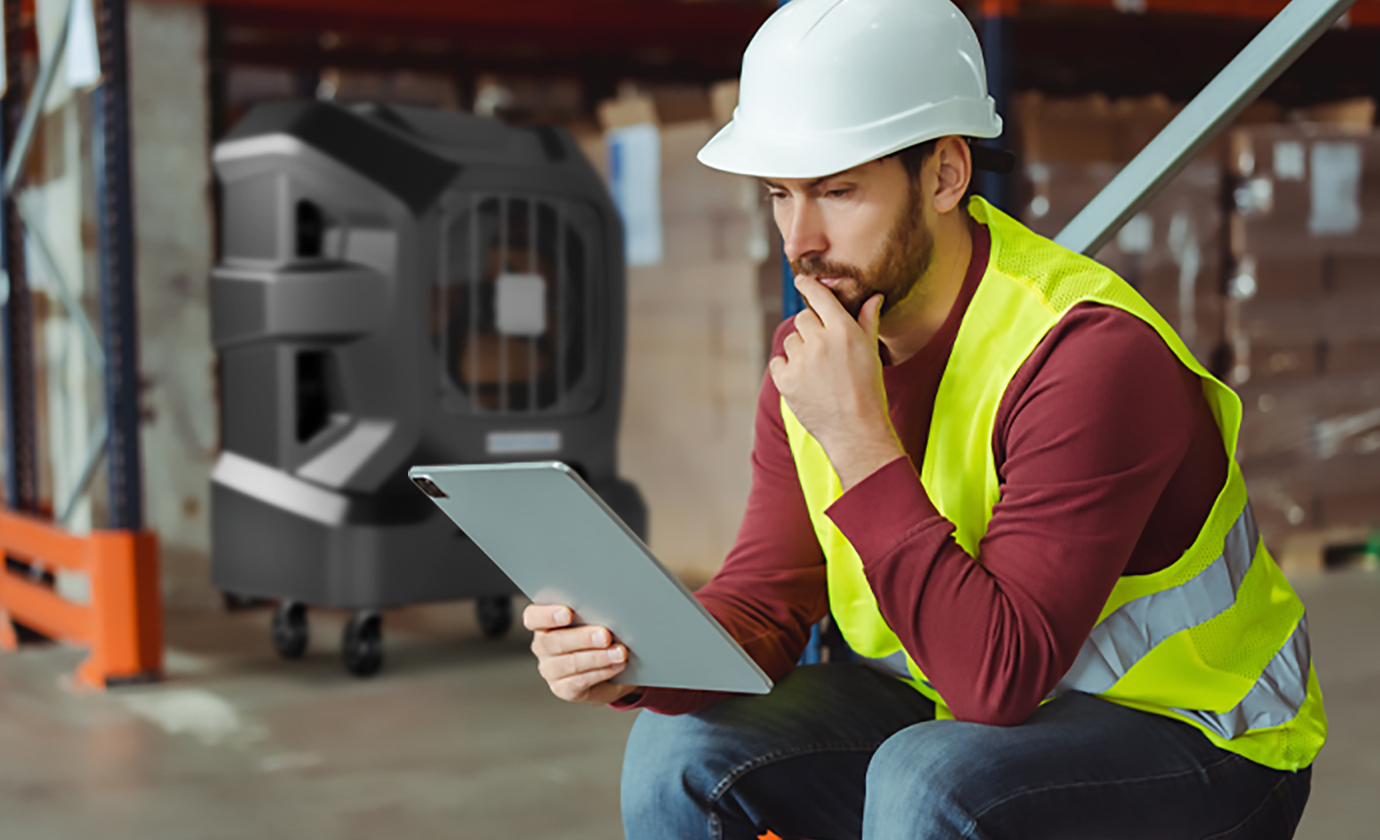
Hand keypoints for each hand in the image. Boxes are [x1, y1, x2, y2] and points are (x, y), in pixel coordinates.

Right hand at [524, 603, 641, 704]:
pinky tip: (616, 665)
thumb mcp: (592, 621)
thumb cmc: (596, 637)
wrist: (606, 670)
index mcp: (543, 623)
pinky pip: (580, 681)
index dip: (547, 615)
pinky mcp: (562, 688)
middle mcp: (542, 646)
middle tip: (605, 636)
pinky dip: (602, 672)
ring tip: (619, 652)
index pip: (533, 617)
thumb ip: (591, 614)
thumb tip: (607, 608)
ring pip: (571, 663)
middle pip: (555, 641)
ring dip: (598, 657)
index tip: (567, 613)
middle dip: (584, 638)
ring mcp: (550, 669)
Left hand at [768, 277, 904, 489]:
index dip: (808, 285)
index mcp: (843, 330)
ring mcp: (801, 361)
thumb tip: (873, 296)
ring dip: (800, 351)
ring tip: (819, 372)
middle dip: (811, 329)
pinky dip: (788, 369)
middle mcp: (820, 341)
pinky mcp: (785, 380)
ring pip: (791, 341)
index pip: (819, 296)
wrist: (856, 431)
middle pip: (803, 318)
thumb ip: (868, 320)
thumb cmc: (868, 390)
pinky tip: (806, 382)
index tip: (801, 280)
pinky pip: (779, 363)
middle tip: (824, 350)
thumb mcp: (871, 352)